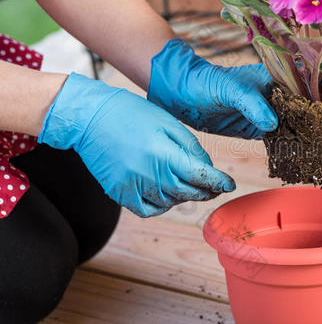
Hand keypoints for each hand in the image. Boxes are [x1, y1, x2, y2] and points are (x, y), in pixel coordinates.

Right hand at [38, 73, 234, 216]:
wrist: (89, 117)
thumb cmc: (132, 113)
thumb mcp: (168, 123)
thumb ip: (191, 148)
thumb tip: (207, 169)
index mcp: (163, 153)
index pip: (200, 176)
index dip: (219, 182)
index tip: (230, 185)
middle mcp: (148, 174)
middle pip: (188, 193)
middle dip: (206, 191)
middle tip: (214, 187)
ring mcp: (132, 187)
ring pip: (171, 202)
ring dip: (185, 196)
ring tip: (189, 185)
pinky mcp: (119, 193)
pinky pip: (148, 210)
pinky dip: (163, 205)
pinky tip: (167, 194)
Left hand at [147, 39, 321, 139]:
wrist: (183, 95)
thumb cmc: (207, 83)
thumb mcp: (229, 89)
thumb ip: (252, 103)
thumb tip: (272, 122)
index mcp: (278, 73)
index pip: (318, 73)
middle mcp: (281, 91)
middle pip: (318, 101)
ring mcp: (273, 110)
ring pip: (305, 121)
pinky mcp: (261, 128)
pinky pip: (285, 138)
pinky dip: (298, 148)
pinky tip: (310, 158)